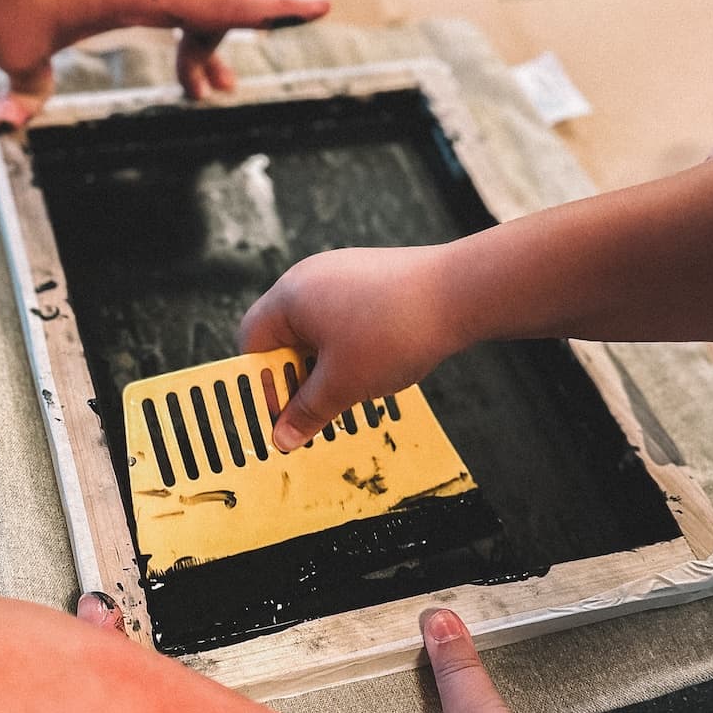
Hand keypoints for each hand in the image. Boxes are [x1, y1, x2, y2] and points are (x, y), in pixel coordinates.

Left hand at [0, 0, 329, 126]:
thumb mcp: (13, 48)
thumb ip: (24, 90)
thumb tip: (6, 124)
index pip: (231, 7)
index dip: (279, 14)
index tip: (321, 8)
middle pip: (210, 8)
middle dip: (211, 55)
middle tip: (208, 93)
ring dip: (193, 25)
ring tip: (192, 71)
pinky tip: (154, 7)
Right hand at [239, 246, 471, 450]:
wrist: (461, 293)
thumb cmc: (392, 333)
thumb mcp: (342, 385)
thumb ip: (306, 413)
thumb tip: (281, 439)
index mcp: (289, 297)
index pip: (252, 343)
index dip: (264, 384)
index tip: (286, 414)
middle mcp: (310, 278)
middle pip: (284, 337)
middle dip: (298, 378)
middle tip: (317, 412)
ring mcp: (342, 274)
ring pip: (318, 332)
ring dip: (326, 367)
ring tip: (350, 394)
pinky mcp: (371, 278)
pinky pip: (345, 319)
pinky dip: (350, 348)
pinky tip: (375, 368)